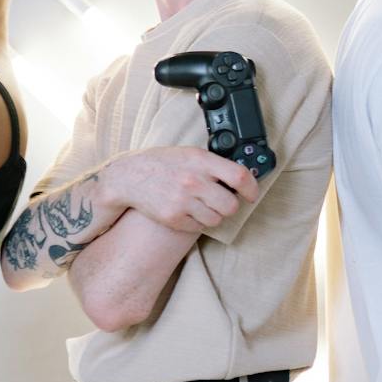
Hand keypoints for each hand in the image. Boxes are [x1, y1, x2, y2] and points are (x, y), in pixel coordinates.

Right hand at [100, 146, 261, 231]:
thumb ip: (214, 164)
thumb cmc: (163, 164)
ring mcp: (182, 201)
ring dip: (214, 215)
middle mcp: (192, 181)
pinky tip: (188, 210)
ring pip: (217, 219)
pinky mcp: (173, 218)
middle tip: (222, 201)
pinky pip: (200, 226)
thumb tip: (242, 177)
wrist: (130, 177)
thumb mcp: (190, 154)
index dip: (251, 188)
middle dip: (230, 206)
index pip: (238, 176)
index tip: (252, 194)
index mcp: (200, 161)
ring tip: (202, 204)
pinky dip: (198, 221)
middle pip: (230, 205)